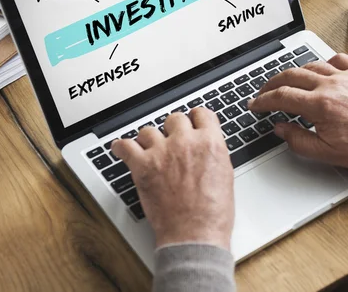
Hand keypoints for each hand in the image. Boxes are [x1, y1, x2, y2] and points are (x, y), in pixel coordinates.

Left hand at [112, 108, 233, 248]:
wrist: (195, 234)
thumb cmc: (212, 213)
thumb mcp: (225, 174)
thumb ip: (213, 153)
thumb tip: (205, 147)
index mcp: (210, 142)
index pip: (201, 114)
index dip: (196, 119)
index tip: (192, 123)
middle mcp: (186, 142)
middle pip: (175, 119)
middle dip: (174, 129)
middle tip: (172, 141)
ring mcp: (163, 152)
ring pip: (149, 130)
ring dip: (149, 139)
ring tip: (149, 149)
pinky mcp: (143, 166)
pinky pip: (125, 146)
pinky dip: (122, 147)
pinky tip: (122, 149)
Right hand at [249, 53, 347, 171]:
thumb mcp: (327, 153)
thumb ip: (298, 140)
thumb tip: (280, 128)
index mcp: (320, 105)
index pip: (281, 97)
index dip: (263, 100)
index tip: (255, 104)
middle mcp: (331, 85)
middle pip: (291, 75)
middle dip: (271, 83)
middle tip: (263, 91)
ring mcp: (346, 76)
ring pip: (311, 65)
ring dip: (294, 72)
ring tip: (286, 81)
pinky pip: (338, 59)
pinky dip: (324, 62)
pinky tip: (320, 70)